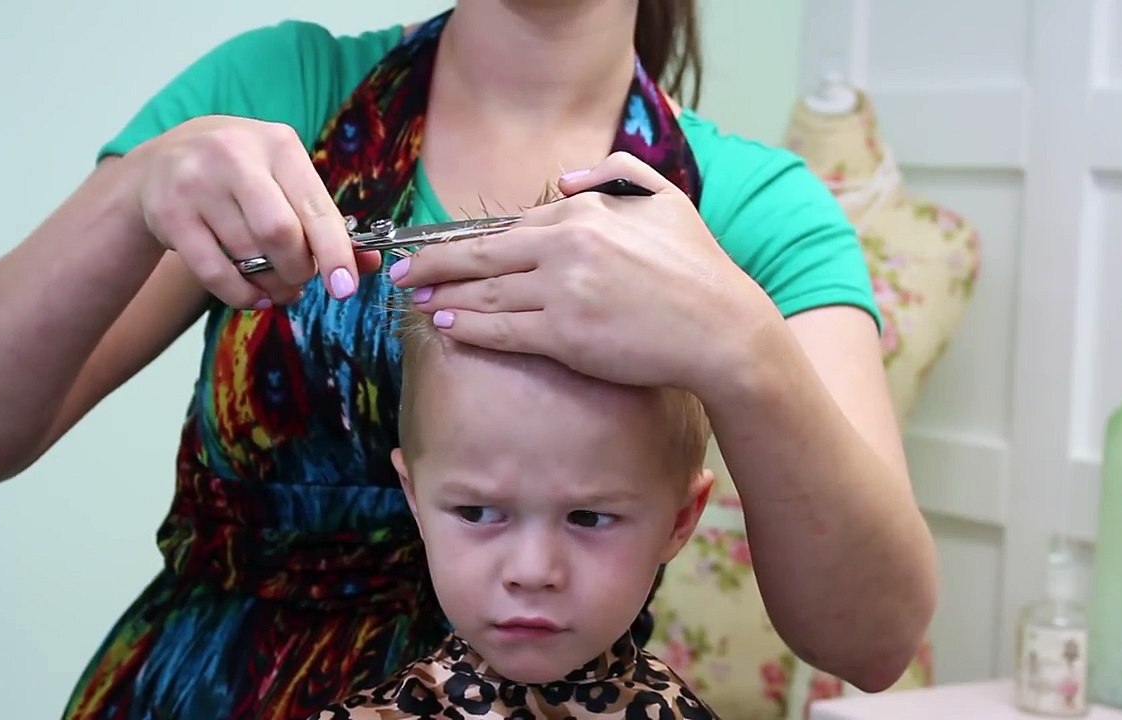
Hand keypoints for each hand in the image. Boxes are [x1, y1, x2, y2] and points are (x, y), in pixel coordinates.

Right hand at [130, 115, 381, 307]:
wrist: (159, 162)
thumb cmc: (239, 175)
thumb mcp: (283, 178)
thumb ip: (324, 219)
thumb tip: (368, 265)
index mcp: (278, 144)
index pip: (315, 207)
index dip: (335, 253)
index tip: (345, 287)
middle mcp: (234, 156)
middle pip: (280, 233)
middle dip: (299, 269)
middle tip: (301, 280)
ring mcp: (196, 183)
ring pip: (248, 255)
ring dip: (272, 285)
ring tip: (278, 286)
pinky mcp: (169, 213)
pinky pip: (214, 272)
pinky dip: (241, 295)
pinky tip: (253, 295)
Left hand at [388, 152, 782, 392]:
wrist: (721, 330)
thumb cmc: (698, 267)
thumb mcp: (665, 199)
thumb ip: (615, 172)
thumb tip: (567, 178)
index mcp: (585, 212)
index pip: (513, 224)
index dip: (471, 239)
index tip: (443, 247)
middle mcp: (566, 246)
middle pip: (481, 253)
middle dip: (433, 262)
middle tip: (399, 270)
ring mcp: (562, 292)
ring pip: (485, 293)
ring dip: (443, 295)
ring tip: (416, 297)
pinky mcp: (564, 336)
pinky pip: (501, 329)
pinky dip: (468, 326)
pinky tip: (447, 323)